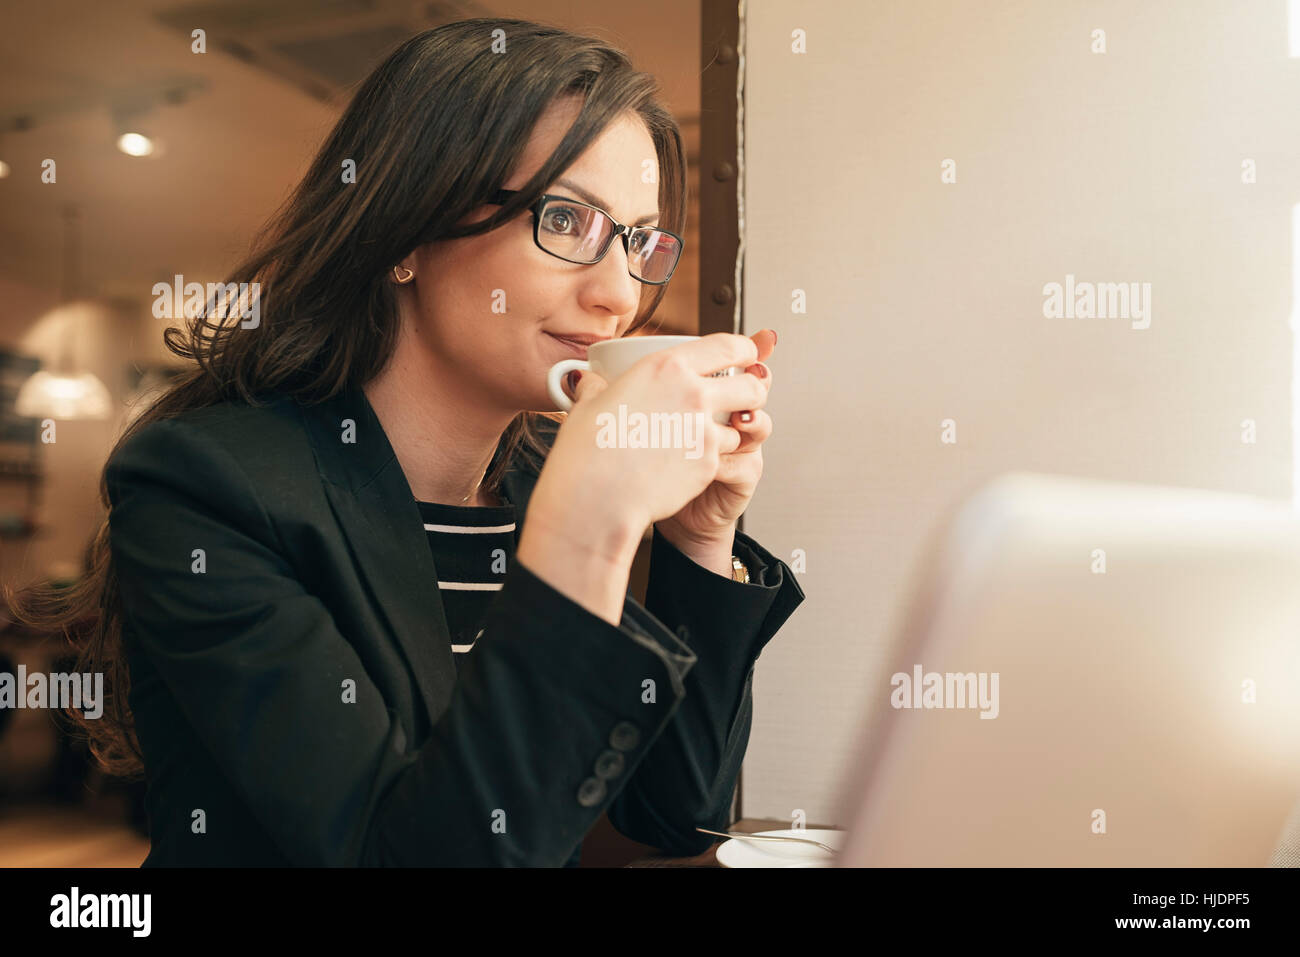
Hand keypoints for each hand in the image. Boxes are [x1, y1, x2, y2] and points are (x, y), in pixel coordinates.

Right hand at [532, 332, 765, 551]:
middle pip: (752, 386)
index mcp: (668, 367)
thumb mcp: (588, 403)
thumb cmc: (587, 450)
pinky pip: (723, 457)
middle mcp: (694, 394)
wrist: (595, 497)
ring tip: (701, 439)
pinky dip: (711, 460)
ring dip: (729, 431)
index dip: (744, 350)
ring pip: (740, 427)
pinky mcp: (708, 465)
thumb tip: (587, 379)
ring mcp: (705, 432)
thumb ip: (597, 385)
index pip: (728, 346)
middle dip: (753, 391)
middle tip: (741, 398)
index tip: (746, 355)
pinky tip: (684, 465)